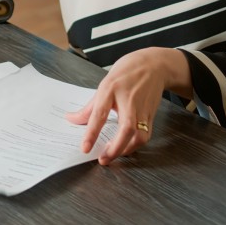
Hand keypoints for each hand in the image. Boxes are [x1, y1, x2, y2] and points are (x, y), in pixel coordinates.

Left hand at [66, 47, 191, 164]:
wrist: (154, 65)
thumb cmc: (126, 73)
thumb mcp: (104, 85)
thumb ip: (89, 107)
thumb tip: (71, 119)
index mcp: (111, 90)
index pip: (99, 114)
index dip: (91, 133)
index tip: (85, 148)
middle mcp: (128, 100)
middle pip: (126, 128)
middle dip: (115, 148)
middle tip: (103, 159)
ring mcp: (142, 108)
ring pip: (140, 135)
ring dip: (126, 149)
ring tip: (112, 154)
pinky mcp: (151, 115)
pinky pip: (145, 135)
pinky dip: (135, 145)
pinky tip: (125, 148)